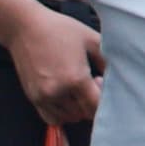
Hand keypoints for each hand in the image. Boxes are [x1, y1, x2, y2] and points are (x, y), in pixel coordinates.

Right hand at [9, 3, 104, 130]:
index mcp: (75, 78)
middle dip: (91, 103)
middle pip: (84, 114)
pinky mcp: (33, 98)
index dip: (103, 99)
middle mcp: (58, 91)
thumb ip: (107, 61)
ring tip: (76, 88)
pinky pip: (52, 118)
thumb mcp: (91, 39)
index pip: (96, 107)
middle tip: (90, 83)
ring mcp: (44, 96)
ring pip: (69, 118)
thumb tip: (119, 78)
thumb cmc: (59, 29)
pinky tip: (65, 97)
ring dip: (77, 108)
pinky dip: (62, 113)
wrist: (25, 27)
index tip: (100, 83)